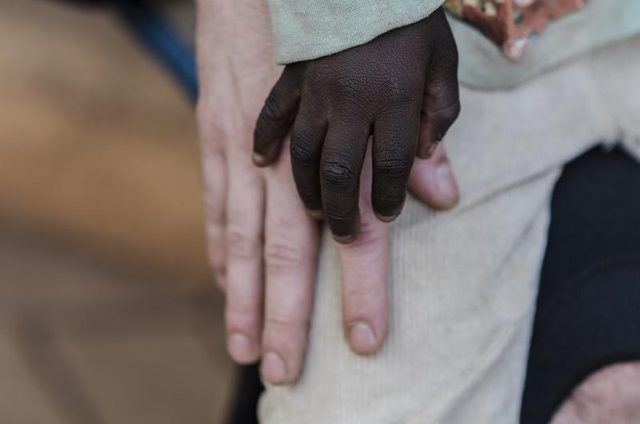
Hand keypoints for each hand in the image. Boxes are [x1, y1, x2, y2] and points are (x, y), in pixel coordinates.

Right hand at [197, 0, 458, 383]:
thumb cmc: (359, 20)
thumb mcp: (414, 62)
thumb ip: (425, 132)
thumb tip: (443, 194)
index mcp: (354, 130)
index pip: (361, 223)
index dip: (364, 282)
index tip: (368, 337)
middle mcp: (295, 148)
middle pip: (290, 244)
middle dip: (290, 313)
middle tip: (287, 371)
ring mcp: (248, 139)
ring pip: (244, 230)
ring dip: (244, 294)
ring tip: (246, 345)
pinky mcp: (218, 128)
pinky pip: (217, 198)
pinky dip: (218, 244)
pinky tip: (224, 283)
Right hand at [253, 7, 459, 241]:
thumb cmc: (410, 19)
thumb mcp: (442, 60)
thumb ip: (441, 114)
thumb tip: (428, 161)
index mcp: (397, 96)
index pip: (392, 165)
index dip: (387, 199)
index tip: (384, 216)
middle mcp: (353, 100)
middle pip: (341, 171)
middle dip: (342, 211)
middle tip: (344, 234)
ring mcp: (316, 89)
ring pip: (303, 153)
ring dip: (306, 190)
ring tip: (314, 212)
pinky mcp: (292, 76)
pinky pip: (271, 114)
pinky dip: (264, 140)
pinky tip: (261, 163)